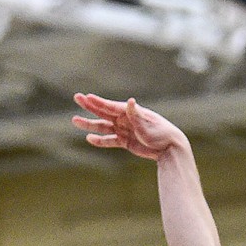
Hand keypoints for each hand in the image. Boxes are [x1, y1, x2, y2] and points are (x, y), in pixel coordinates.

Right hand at [72, 92, 186, 160]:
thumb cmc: (161, 134)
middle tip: (76, 98)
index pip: (110, 106)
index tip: (86, 97)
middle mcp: (125, 119)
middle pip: (103, 112)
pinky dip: (100, 140)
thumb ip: (136, 115)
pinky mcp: (125, 141)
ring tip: (75, 121)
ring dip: (89, 124)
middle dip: (90, 106)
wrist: (170, 148)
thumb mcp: (148, 124)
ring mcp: (124, 130)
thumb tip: (129, 101)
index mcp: (129, 112)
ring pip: (103, 127)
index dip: (97, 102)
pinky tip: (89, 138)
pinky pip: (109, 140)